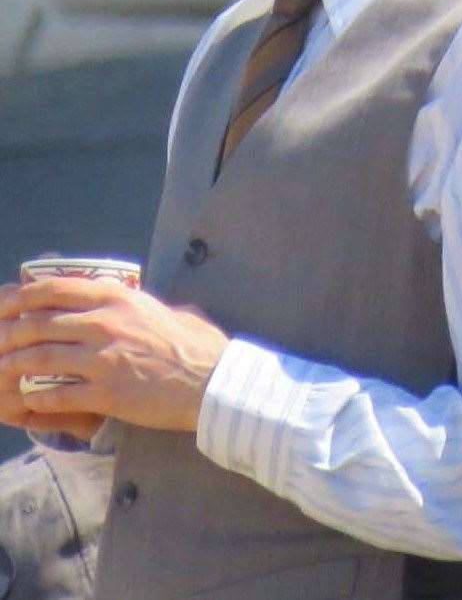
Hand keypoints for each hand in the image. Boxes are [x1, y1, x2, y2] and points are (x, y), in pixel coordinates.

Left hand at [0, 277, 229, 433]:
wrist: (214, 383)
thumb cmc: (197, 347)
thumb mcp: (167, 310)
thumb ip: (138, 303)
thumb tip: (127, 297)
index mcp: (118, 298)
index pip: (53, 289)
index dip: (18, 297)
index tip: (3, 305)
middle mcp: (105, 323)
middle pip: (36, 324)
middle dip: (6, 333)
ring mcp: (103, 359)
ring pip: (38, 358)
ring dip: (12, 365)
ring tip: (1, 370)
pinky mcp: (105, 393)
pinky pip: (54, 393)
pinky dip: (33, 396)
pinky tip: (26, 398)